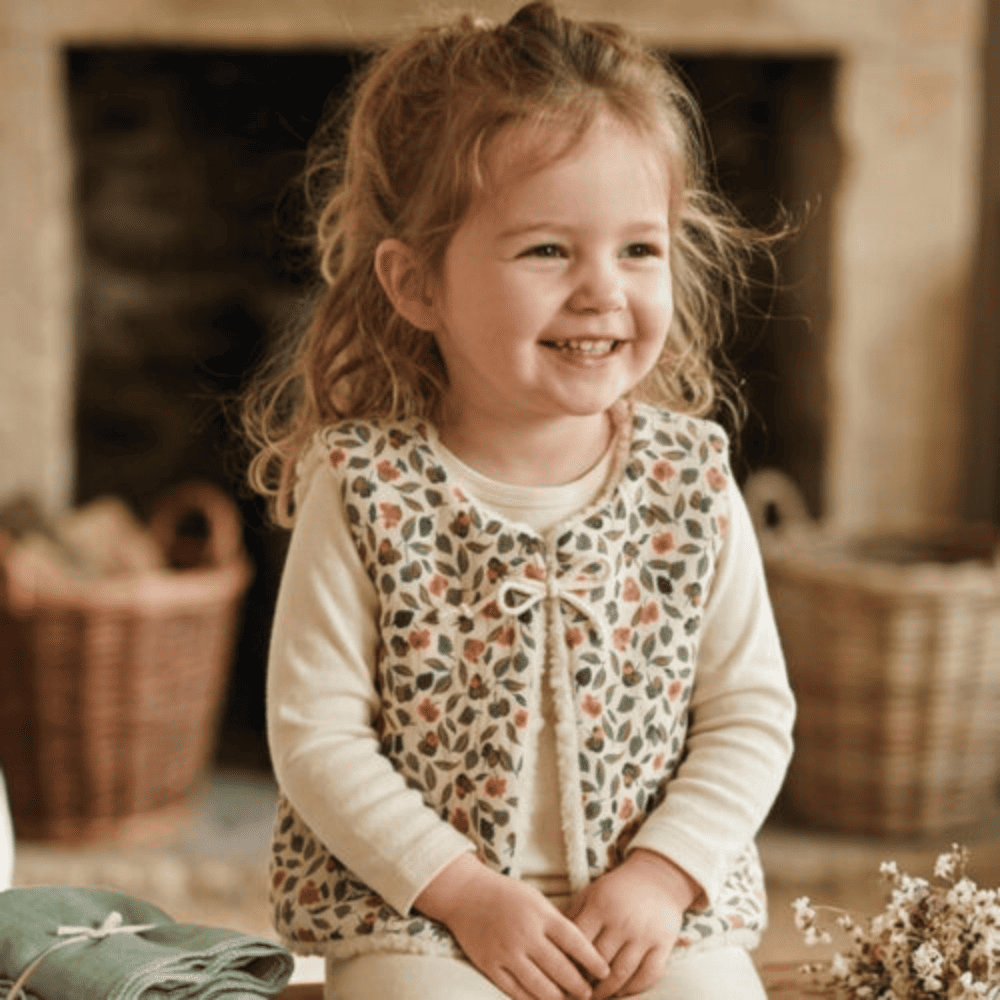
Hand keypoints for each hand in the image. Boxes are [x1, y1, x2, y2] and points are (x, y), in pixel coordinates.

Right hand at [414, 853, 610, 999]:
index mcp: (540, 915)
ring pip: (540, 986)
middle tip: (590, 993)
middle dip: (580, 986)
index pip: (575, 942)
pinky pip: (515, 992)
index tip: (605, 971)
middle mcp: (525, 934)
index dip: (592, 960)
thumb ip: (555, 922)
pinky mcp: (490, 965)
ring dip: (559, 998)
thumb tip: (580, 949)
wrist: (466, 894)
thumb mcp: (535, 899)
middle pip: (561, 969)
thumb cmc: (506, 894)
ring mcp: (507, 952)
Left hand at [565, 850, 700, 999]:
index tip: (562, 975)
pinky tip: (623, 992)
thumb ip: (573, 914)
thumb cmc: (617, 889)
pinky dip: (634, 989)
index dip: (568, 962)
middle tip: (577, 992)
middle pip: (599, 962)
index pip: (579, 943)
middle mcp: (622, 921)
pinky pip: (648, 976)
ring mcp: (644, 934)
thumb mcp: (592, 892)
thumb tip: (549, 939)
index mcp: (601, 906)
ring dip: (607, 991)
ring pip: (621, 974)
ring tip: (596, 996)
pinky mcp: (663, 944)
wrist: (657, 878)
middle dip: (586, 981)